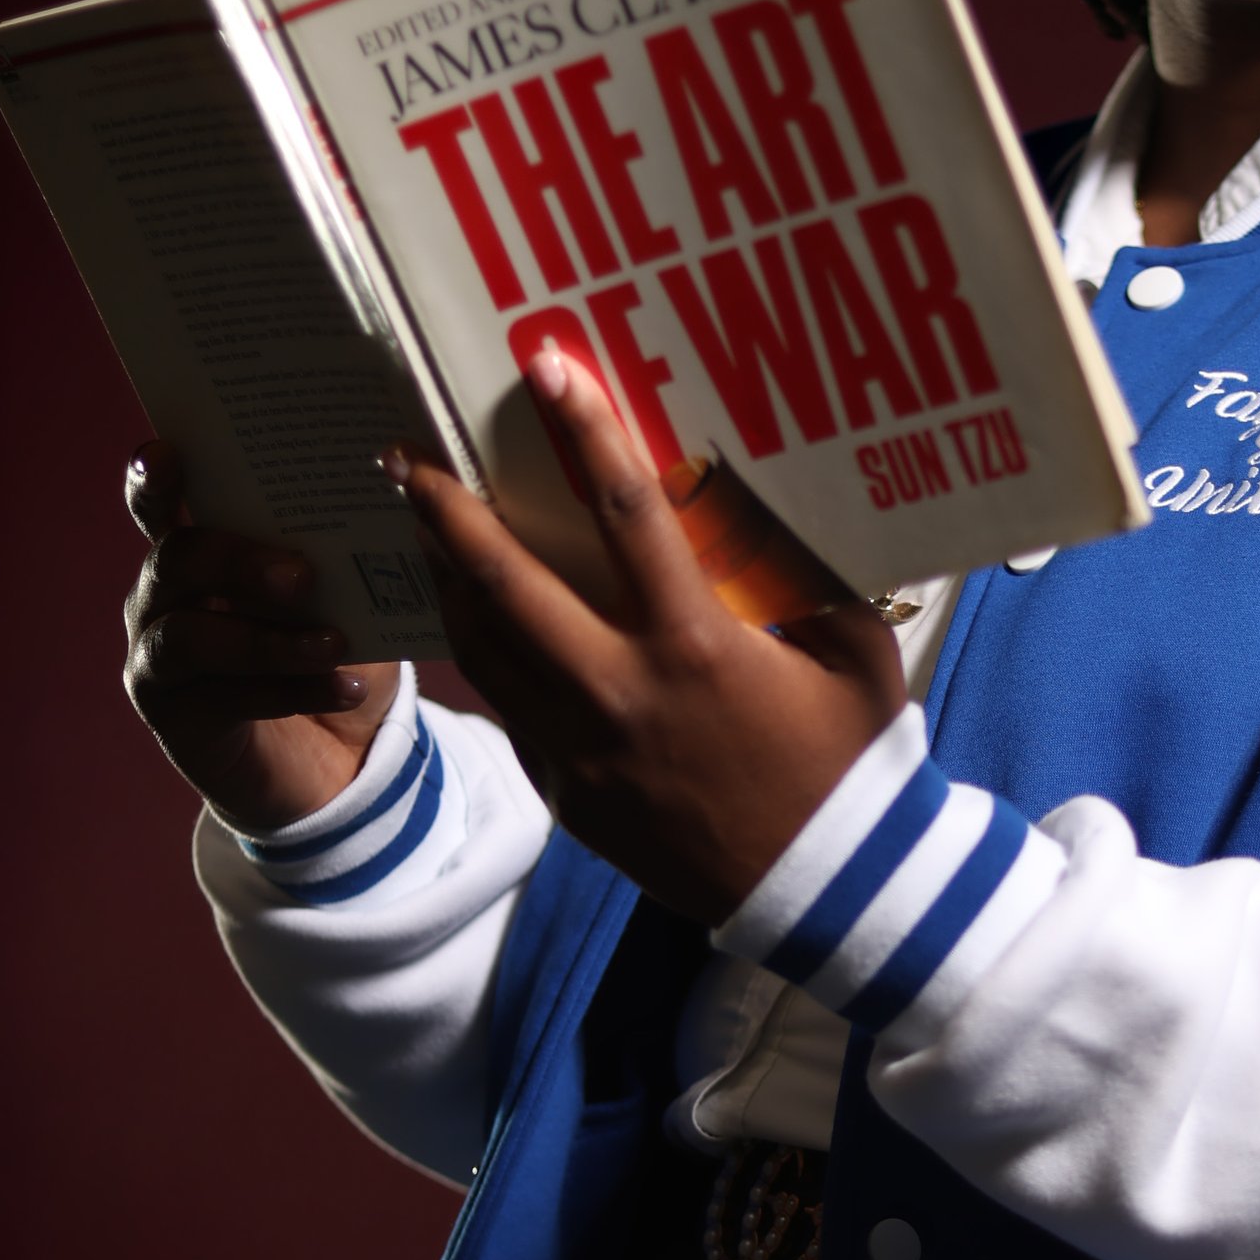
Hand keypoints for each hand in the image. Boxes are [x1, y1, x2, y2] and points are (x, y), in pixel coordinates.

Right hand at [122, 444, 399, 828]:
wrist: (345, 755)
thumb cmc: (340, 651)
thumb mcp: (351, 597)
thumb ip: (342, 555)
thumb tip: (384, 505)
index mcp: (200, 548)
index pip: (161, 502)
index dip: (156, 479)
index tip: (170, 455)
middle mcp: (163, 595)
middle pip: (177, 559)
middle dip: (239, 561)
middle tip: (304, 575)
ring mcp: (157, 655)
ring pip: (192, 635)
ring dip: (269, 639)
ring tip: (336, 643)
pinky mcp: (175, 713)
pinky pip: (225, 695)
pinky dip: (291, 690)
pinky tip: (347, 688)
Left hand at [388, 348, 903, 922]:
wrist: (827, 891)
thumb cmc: (852, 764)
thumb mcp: (853, 655)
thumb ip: (807, 579)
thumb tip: (768, 506)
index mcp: (693, 646)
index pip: (625, 515)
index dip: (584, 434)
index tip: (546, 368)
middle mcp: (620, 693)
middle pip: (505, 585)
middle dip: (447, 513)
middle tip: (405, 457)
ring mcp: (584, 752)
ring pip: (486, 652)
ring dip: (449, 583)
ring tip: (424, 531)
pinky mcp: (570, 796)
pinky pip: (516, 714)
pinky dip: (494, 662)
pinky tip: (487, 628)